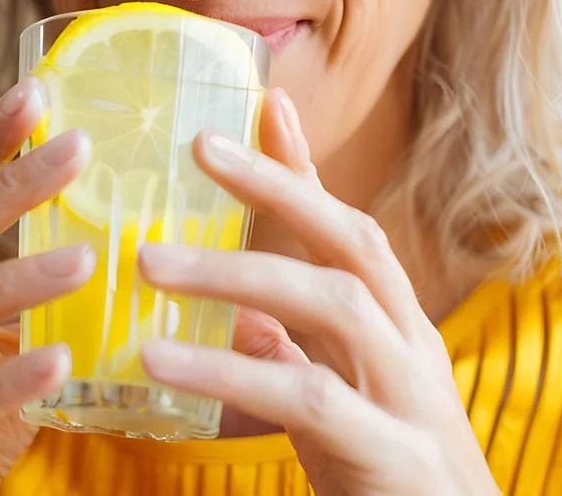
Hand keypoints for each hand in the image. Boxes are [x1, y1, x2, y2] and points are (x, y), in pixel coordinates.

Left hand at [136, 88, 497, 495]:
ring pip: (333, 306)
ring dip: (238, 274)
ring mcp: (411, 399)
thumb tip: (232, 315)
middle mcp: (412, 349)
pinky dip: (230, 373)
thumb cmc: (389, 479)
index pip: (349, 229)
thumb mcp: (337, 402)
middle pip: (353, 242)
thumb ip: (292, 353)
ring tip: (149, 263)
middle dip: (280, 186)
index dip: (306, 167)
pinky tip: (160, 361)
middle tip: (200, 144)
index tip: (264, 102)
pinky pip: (308, 400)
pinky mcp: (394, 454)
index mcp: (396, 329)